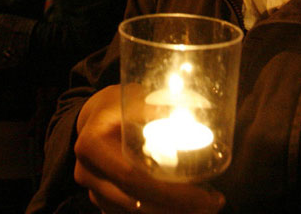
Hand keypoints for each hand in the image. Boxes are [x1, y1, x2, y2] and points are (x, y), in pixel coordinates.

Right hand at [74, 85, 225, 213]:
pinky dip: (160, 212)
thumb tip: (199, 114)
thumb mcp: (134, 98)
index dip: (171, 192)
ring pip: (135, 213)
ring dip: (171, 213)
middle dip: (178, 208)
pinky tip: (184, 207)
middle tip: (213, 205)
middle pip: (136, 203)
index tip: (207, 195)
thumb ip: (157, 108)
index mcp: (93, 146)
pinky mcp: (102, 201)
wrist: (93, 118)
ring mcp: (93, 190)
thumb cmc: (119, 105)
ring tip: (205, 207)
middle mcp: (88, 172)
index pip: (133, 177)